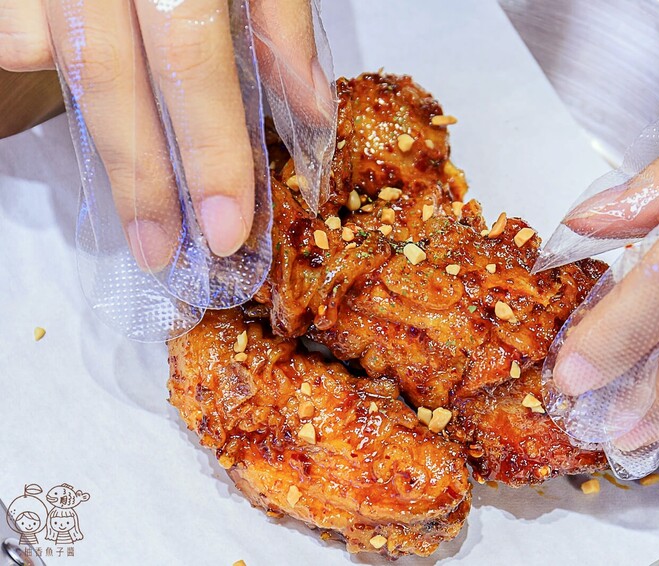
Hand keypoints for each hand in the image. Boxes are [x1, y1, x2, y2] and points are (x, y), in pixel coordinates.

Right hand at [0, 0, 328, 270]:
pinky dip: (22, 55)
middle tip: (170, 251)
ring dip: (99, 145)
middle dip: (147, 172)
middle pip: (114, 72)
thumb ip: (278, 14)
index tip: (229, 224)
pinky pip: (15, 24)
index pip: (194, 53)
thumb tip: (307, 107)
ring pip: (59, 55)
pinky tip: (37, 84)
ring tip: (131, 221)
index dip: (211, 145)